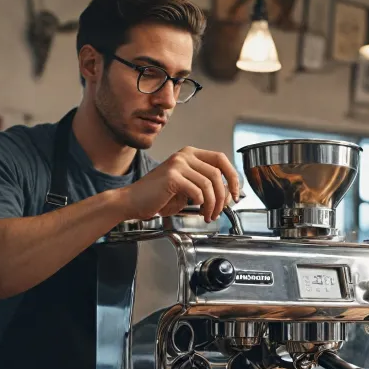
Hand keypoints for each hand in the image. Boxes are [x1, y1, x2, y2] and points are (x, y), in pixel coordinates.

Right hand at [122, 147, 240, 221]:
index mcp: (190, 154)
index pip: (221, 159)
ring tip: (208, 214)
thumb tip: (228, 193)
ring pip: (209, 184)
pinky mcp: (172, 176)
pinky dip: (201, 203)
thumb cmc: (158, 197)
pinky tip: (196, 208)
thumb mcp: (187, 187)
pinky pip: (197, 191)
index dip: (233, 176)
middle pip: (217, 173)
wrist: (132, 202)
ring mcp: (178, 164)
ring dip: (213, 204)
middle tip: (220, 210)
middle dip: (223, 196)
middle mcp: (184, 155)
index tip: (235, 193)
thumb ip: (205, 185)